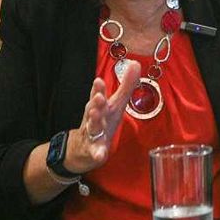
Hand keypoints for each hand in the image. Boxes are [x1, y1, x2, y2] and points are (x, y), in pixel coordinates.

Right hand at [63, 60, 140, 174]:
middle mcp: (95, 118)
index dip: (98, 88)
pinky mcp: (93, 150)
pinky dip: (97, 153)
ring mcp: (93, 134)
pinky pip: (95, 152)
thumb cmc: (103, 121)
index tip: (98, 80)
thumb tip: (135, 63)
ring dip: (95, 121)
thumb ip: (125, 85)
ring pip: (93, 127)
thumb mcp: (115, 104)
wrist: (83, 148)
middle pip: (94, 109)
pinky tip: (100, 155)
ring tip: (95, 116)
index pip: (98, 95)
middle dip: (96, 102)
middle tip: (98, 97)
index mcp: (101, 106)